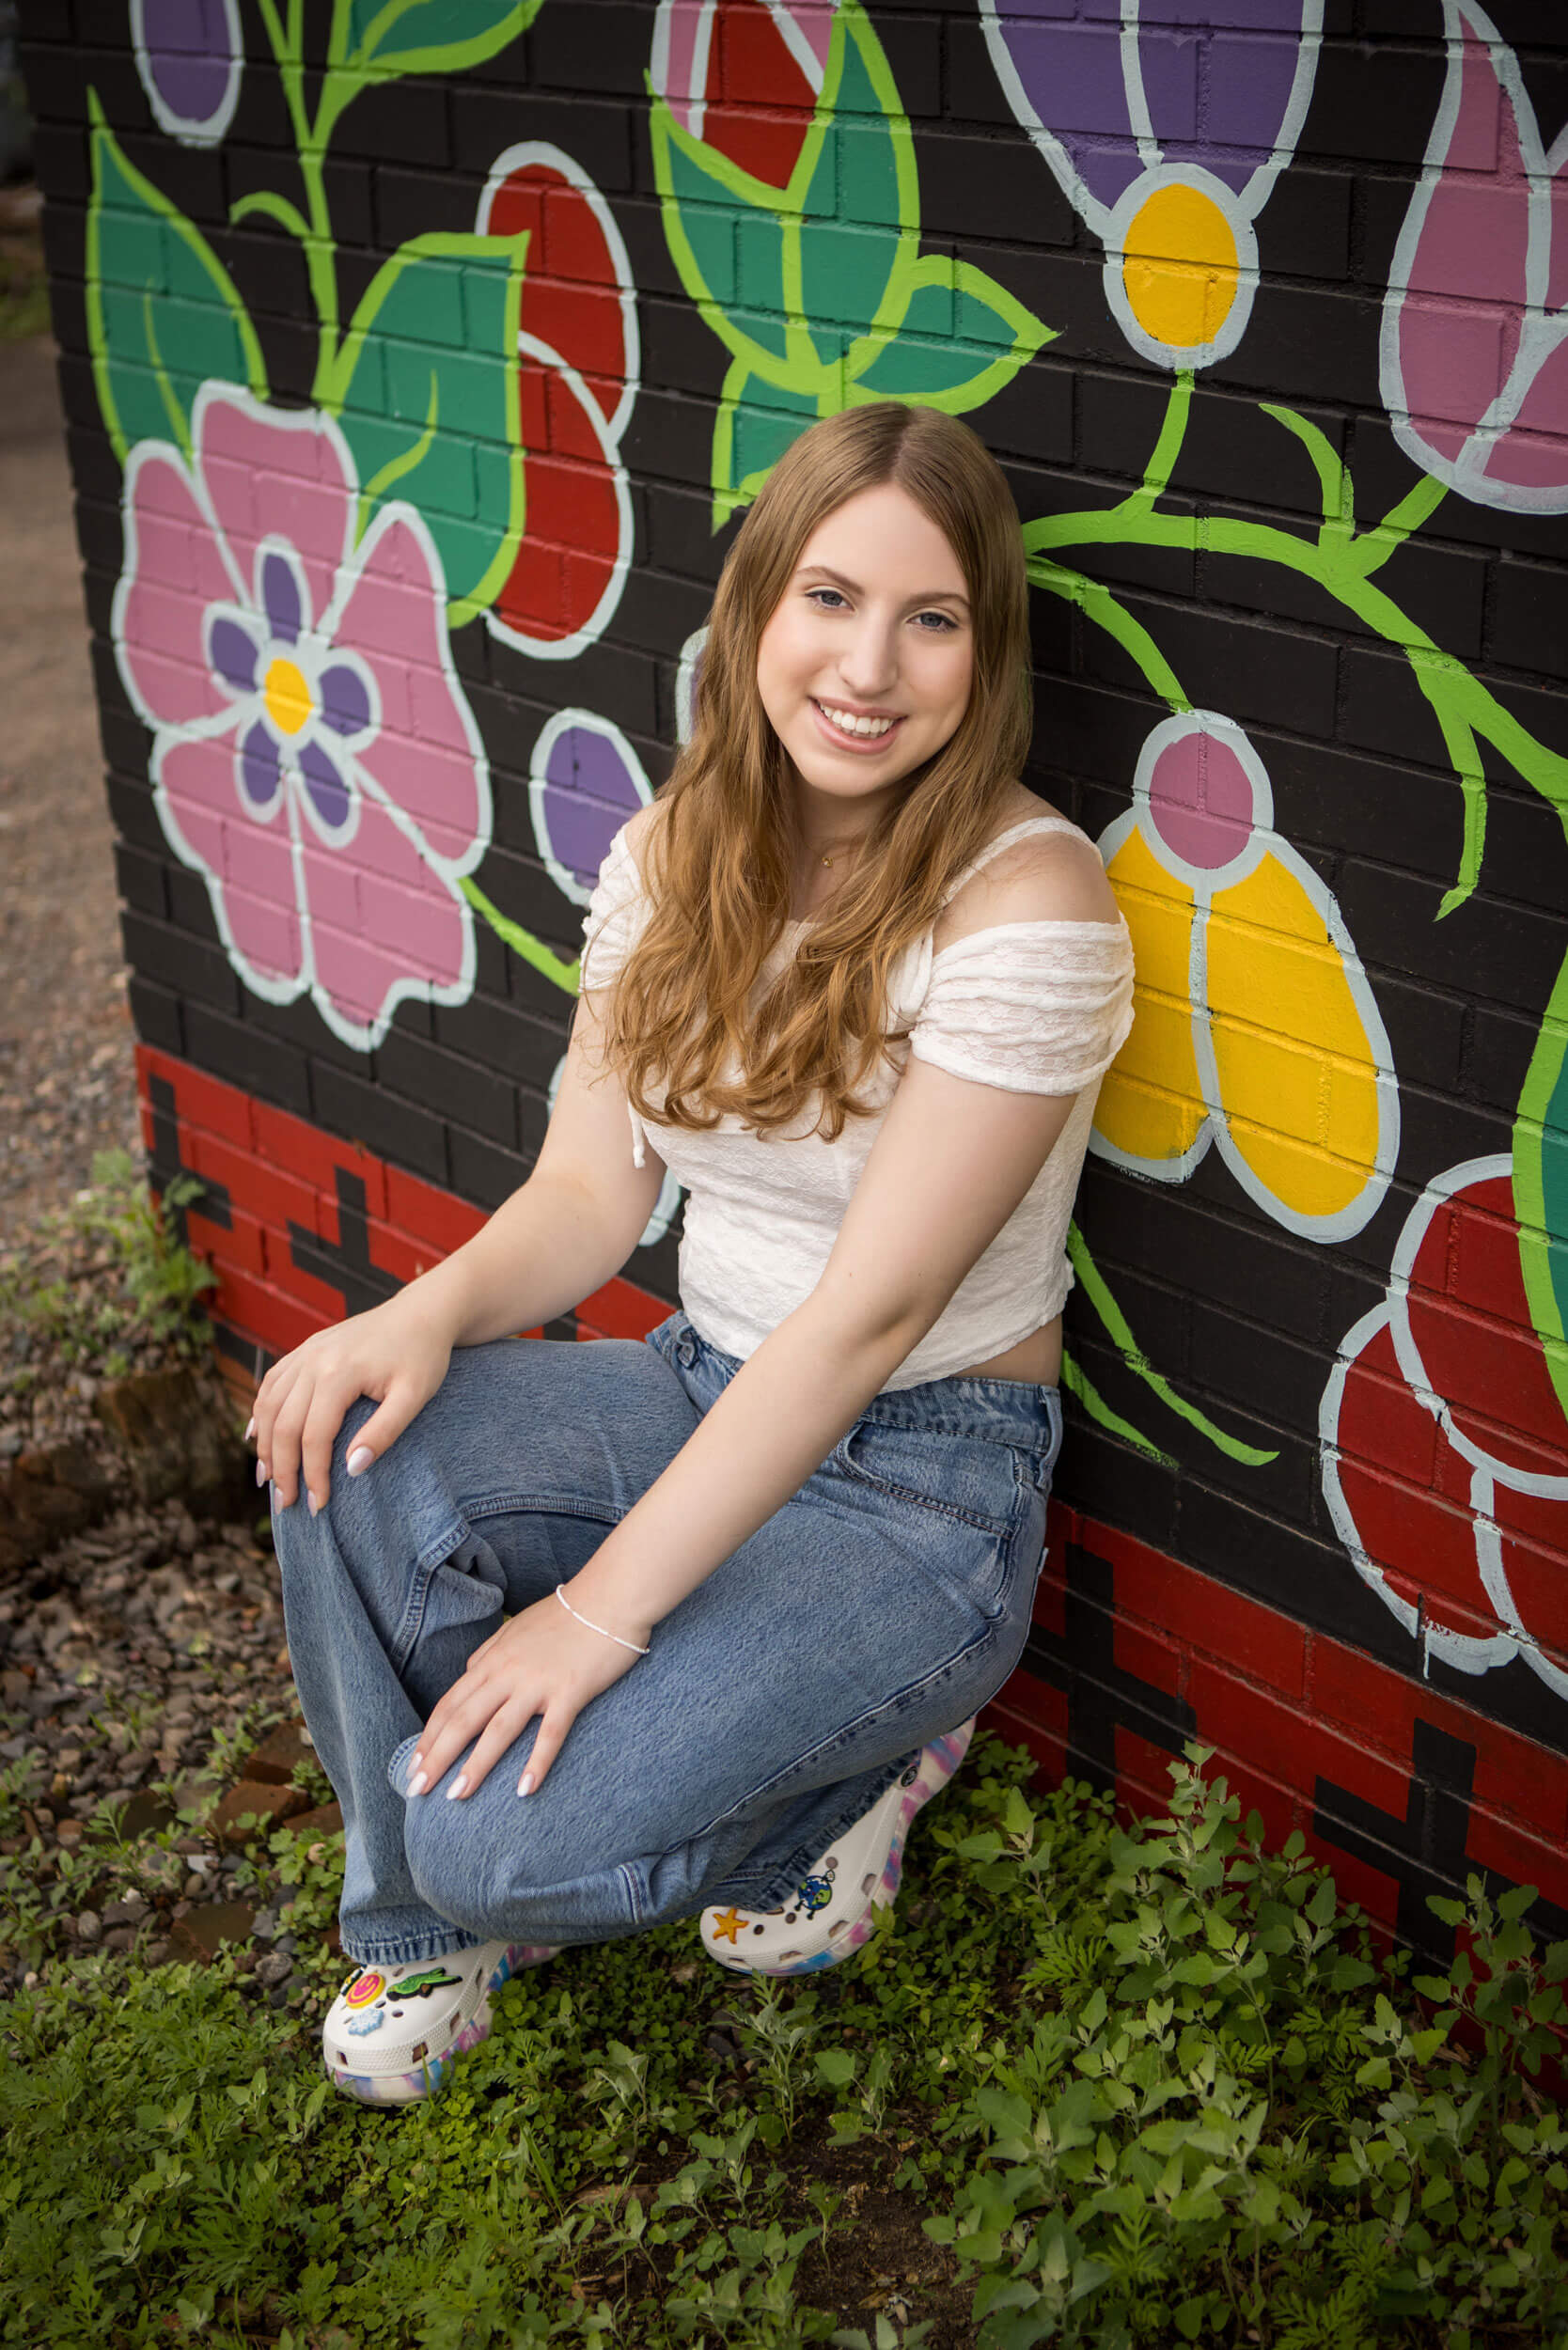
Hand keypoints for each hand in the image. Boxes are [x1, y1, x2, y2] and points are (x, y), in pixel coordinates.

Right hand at [250, 1290, 454, 1515]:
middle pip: (283, 1424)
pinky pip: (272, 1383)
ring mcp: (306, 1352)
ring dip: (265, 1446)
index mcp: (340, 1372)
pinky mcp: (305, 1349)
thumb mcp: (415, 1396)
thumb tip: (351, 1469)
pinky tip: (258, 1438)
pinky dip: (261, 1413)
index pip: (314, 1436)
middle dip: (282, 1469)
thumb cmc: (423, 1356)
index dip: (313, 1475)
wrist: (421, 1313)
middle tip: (287, 1505)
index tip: (318, 1505)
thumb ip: (384, 1432)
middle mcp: (314, 1360)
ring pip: (269, 1404)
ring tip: (269, 1481)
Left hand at [407, 1588, 650, 1801]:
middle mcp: (507, 1673)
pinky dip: (536, 1763)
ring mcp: (538, 1683)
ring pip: (498, 1730)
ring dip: (475, 1765)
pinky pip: (550, 1733)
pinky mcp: (570, 1692)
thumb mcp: (516, 1627)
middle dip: (437, 1757)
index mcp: (493, 1659)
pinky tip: (524, 1791)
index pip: (451, 1703)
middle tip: (417, 1791)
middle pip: (464, 1720)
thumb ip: (489, 1652)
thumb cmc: (564, 1614)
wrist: (609, 1597)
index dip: (429, 1736)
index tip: (413, 1766)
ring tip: (456, 1796)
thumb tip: (469, 1671)